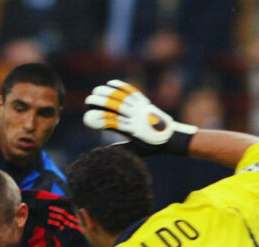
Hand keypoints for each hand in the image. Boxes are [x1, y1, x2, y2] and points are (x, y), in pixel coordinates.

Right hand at [83, 79, 197, 155]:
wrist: (171, 137)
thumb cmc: (151, 146)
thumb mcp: (135, 150)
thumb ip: (120, 148)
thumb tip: (105, 151)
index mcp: (130, 130)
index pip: (110, 121)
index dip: (97, 117)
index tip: (87, 117)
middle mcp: (135, 117)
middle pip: (114, 106)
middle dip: (99, 101)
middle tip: (88, 101)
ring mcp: (140, 108)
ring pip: (121, 96)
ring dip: (107, 92)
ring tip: (96, 90)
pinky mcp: (145, 102)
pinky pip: (131, 92)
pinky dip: (120, 86)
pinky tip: (111, 83)